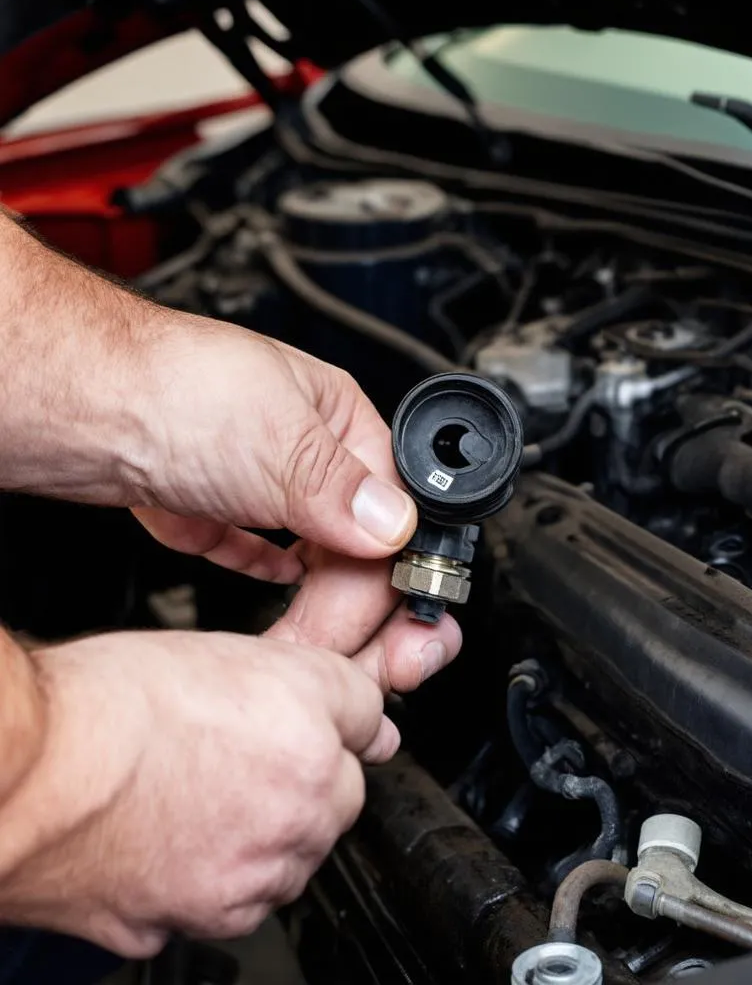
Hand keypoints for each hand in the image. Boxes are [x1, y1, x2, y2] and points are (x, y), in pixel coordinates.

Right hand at [0, 630, 385, 957]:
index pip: (368, 718)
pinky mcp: (208, 915)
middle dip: (310, 780)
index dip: (340, 718)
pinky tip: (175, 844)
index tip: (329, 724)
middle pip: (342, 793)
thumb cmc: (99, 705)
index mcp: (308, 719)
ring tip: (202, 802)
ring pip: (295, 854)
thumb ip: (294, 683)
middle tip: (248, 763)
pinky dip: (219, 880)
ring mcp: (256, 865)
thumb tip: (335, 706)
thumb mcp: (217, 657)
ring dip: (270, 835)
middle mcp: (299, 797)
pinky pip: (239, 899)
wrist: (21, 772)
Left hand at [131, 315, 461, 681]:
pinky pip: (251, 542)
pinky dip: (265, 567)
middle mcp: (304, 447)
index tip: (369, 628)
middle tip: (326, 649)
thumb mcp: (278, 443)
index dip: (380, 577)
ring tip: (301, 638)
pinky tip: (274, 579)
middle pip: (351, 539)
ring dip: (309, 596)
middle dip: (344, 601)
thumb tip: (396, 531)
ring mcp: (255, 472)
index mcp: (340, 422)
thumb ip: (342, 495)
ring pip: (306, 549)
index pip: (388, 515)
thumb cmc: (168, 388)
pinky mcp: (209, 497)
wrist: (69, 397)